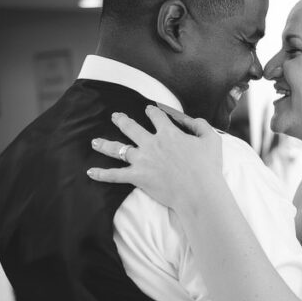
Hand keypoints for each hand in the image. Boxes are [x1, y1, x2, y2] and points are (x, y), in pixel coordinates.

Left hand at [87, 105, 222, 210]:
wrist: (199, 191)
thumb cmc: (208, 167)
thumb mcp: (211, 139)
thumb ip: (200, 125)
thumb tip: (190, 119)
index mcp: (168, 133)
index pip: (156, 116)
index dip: (152, 111)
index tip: (149, 109)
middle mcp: (151, 143)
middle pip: (131, 127)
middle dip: (122, 120)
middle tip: (115, 116)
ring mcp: (142, 160)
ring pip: (118, 149)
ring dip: (105, 144)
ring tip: (94, 141)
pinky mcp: (137, 177)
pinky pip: (115, 175)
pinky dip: (102, 174)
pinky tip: (90, 172)